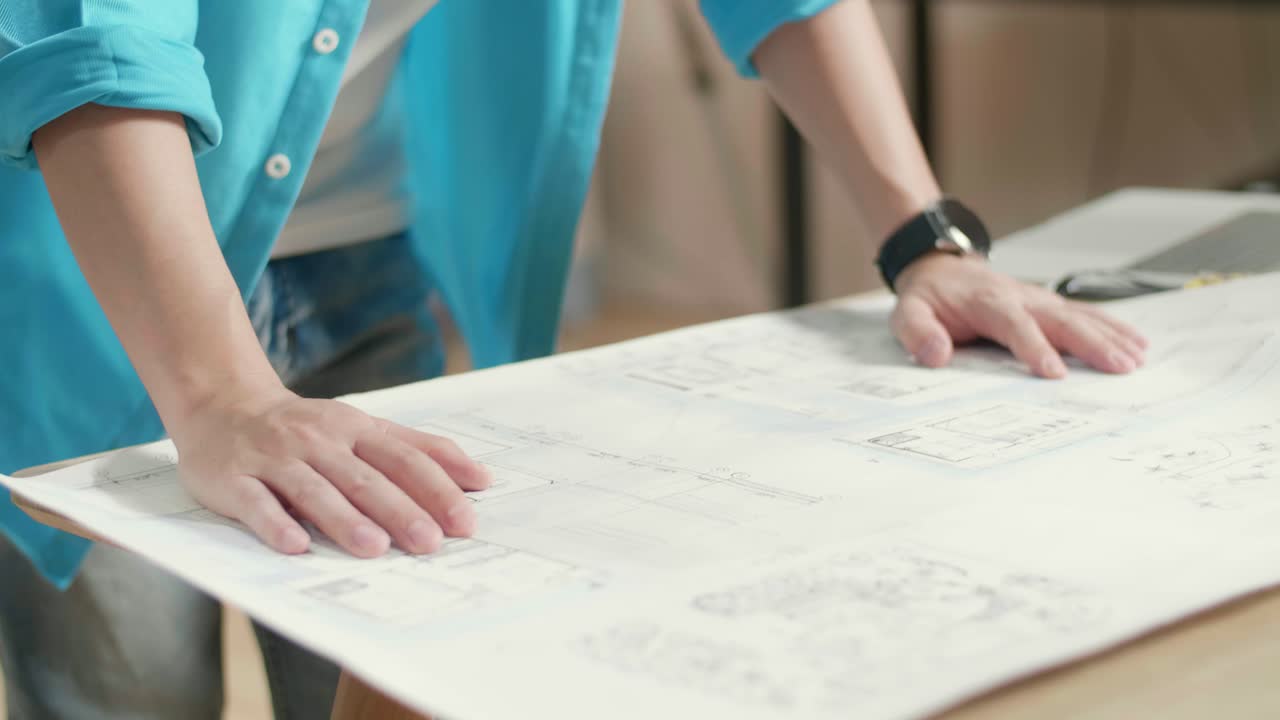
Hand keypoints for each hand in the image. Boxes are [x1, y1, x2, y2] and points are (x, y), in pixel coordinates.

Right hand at [169, 383, 491, 556]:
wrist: (222, 405)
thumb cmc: (307, 429)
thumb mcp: (364, 428)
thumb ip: (420, 450)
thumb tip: (481, 477)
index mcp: (355, 430)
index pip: (404, 459)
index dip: (436, 488)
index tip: (465, 520)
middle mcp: (318, 442)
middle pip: (365, 478)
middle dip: (400, 510)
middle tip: (430, 542)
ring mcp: (275, 459)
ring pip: (315, 491)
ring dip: (345, 519)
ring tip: (375, 548)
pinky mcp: (234, 478)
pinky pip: (255, 503)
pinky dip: (275, 523)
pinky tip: (296, 545)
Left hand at [890, 253, 1148, 377]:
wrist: (941, 269)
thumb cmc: (929, 297)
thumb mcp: (908, 313)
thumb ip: (918, 333)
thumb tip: (934, 355)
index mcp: (988, 302)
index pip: (1014, 326)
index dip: (1034, 348)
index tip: (1053, 373)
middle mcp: (1021, 298)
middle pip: (1060, 320)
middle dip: (1091, 344)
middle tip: (1119, 367)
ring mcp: (1040, 300)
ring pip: (1081, 316)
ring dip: (1110, 337)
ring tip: (1136, 359)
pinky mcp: (1050, 305)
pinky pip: (1087, 315)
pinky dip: (1113, 327)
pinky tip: (1137, 342)